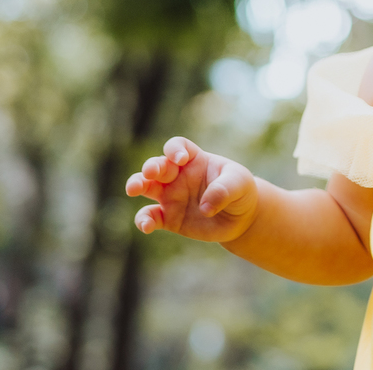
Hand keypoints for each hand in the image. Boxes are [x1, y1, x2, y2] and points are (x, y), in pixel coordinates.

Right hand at [125, 137, 260, 243]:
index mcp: (194, 159)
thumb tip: (205, 207)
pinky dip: (144, 220)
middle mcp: (178, 175)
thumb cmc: (239, 191)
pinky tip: (146, 226)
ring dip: (137, 185)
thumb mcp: (239, 184)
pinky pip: (150, 217)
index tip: (181, 159)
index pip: (177, 146)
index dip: (175, 149)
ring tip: (133, 190)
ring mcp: (170, 196)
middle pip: (157, 165)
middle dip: (151, 167)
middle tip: (150, 172)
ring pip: (145, 187)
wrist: (239, 217)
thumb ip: (224, 190)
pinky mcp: (168, 218)